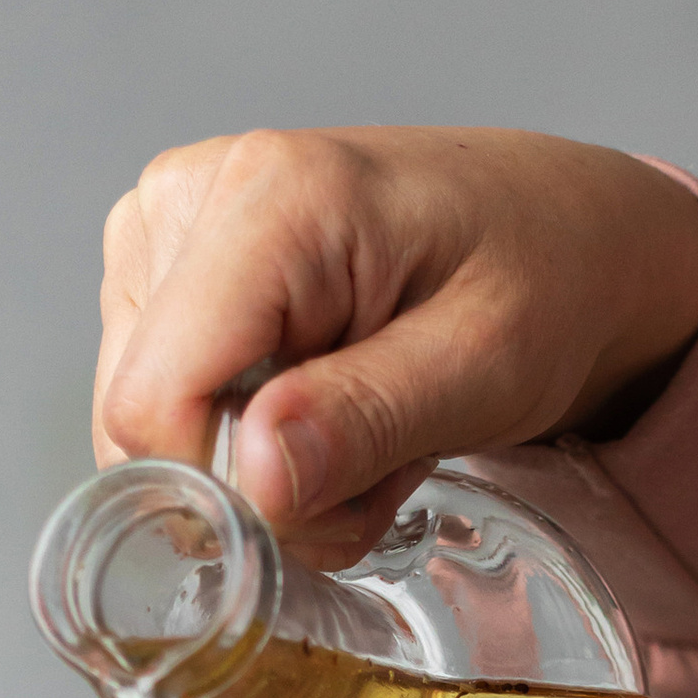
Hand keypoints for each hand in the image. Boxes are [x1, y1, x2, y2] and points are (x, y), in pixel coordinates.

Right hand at [94, 128, 697, 564]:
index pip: (154, 399)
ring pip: (150, 431)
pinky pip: (168, 412)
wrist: (557, 233)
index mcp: (267, 197)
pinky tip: (327, 408)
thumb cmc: (540, 278)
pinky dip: (251, 448)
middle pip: (140, 422)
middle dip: (256, 489)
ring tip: (365, 425)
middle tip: (375, 461)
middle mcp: (187, 199)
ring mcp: (164, 235)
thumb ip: (365, 421)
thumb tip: (252, 478)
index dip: (231, 491)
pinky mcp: (165, 275)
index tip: (339, 500)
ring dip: (264, 475)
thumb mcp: (484, 366)